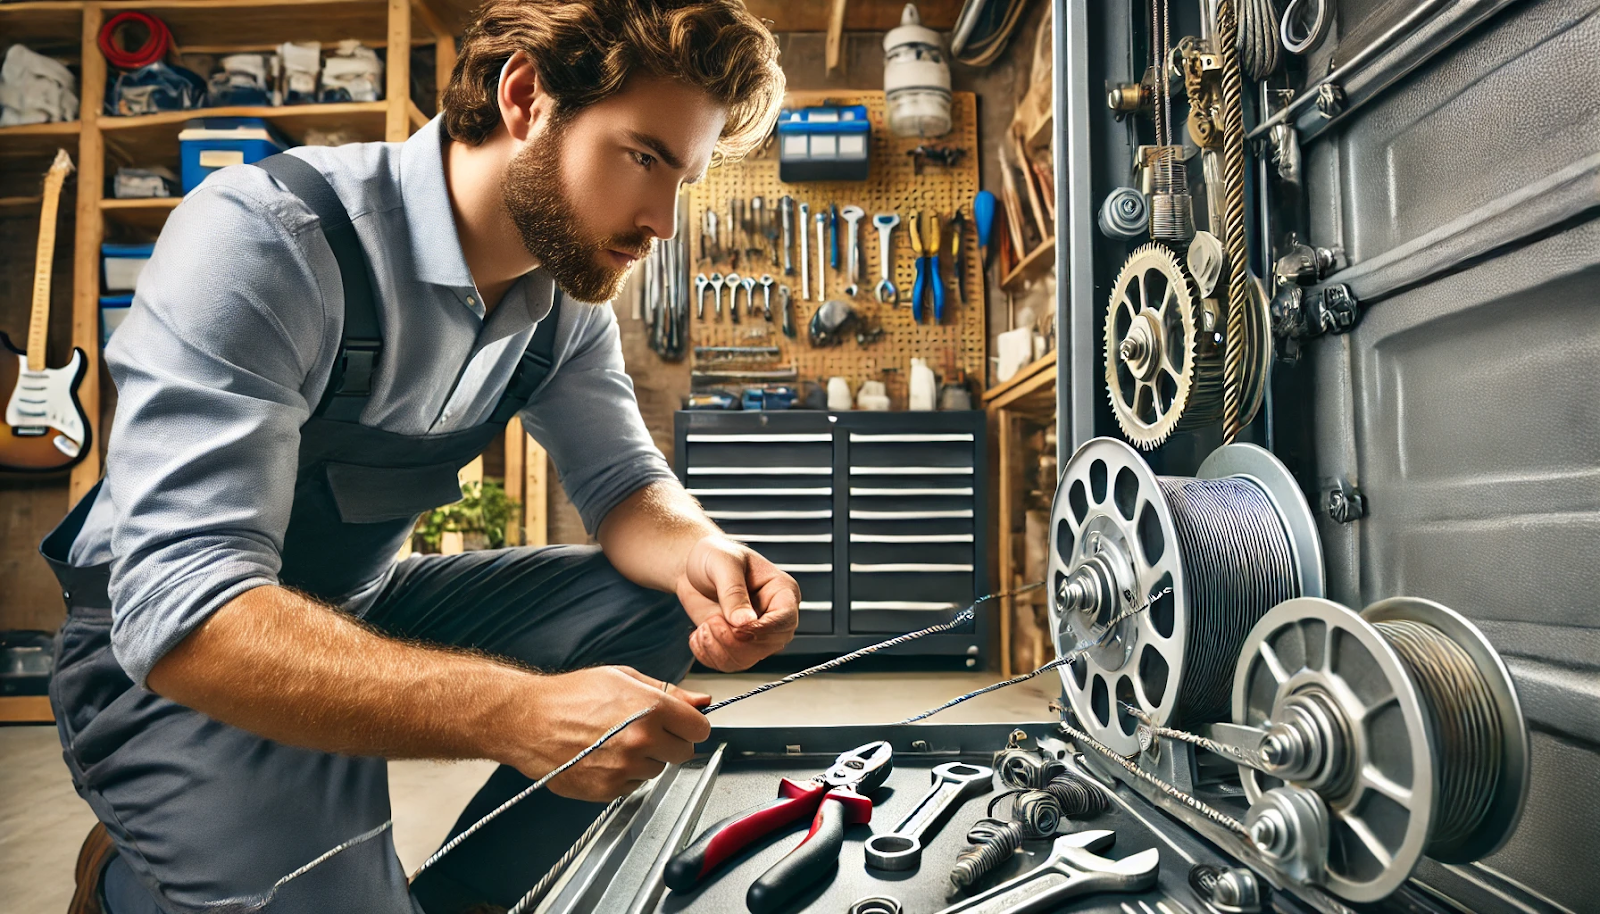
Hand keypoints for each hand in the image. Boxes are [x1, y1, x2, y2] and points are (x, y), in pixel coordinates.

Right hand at [504, 666, 710, 801]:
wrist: (529, 721)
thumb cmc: (572, 695)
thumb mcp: (624, 678)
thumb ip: (669, 692)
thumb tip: (703, 701)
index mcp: (651, 709)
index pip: (699, 729)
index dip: (691, 725)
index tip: (681, 724)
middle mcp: (642, 741)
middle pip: (684, 753)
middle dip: (671, 743)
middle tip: (645, 731)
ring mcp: (626, 768)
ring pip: (658, 770)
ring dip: (646, 759)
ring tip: (616, 741)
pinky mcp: (609, 789)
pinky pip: (634, 785)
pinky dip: (625, 774)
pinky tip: (603, 756)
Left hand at [677, 535, 799, 671]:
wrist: (692, 566)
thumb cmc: (714, 555)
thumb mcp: (724, 564)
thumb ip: (734, 592)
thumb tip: (745, 622)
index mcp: (781, 591)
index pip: (786, 619)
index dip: (764, 629)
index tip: (738, 628)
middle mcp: (773, 616)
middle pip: (768, 645)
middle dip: (735, 641)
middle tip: (712, 622)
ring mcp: (755, 633)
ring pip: (747, 659)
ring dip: (719, 649)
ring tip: (704, 626)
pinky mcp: (736, 644)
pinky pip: (728, 664)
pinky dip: (708, 655)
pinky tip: (699, 635)